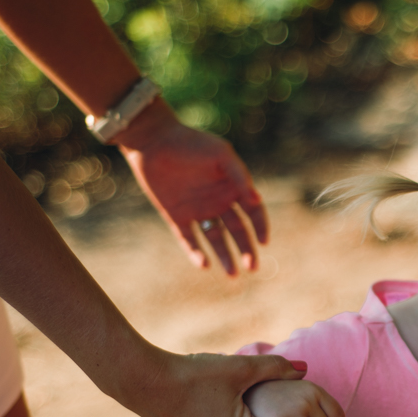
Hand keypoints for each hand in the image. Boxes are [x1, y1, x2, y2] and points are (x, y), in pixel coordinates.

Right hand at [114, 348, 312, 416]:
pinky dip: (231, 416)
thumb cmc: (193, 374)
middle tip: (278, 390)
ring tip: (248, 389)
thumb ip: (275, 368)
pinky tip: (224, 394)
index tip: (302, 401)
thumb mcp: (239, 368)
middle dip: (273, 414)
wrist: (143, 382)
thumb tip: (305, 369)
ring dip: (250, 413)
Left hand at [117, 101, 266, 275]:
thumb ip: (240, 177)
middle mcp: (218, 201)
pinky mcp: (176, 216)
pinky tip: (204, 263)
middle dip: (246, 250)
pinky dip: (196, 252)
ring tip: (232, 275)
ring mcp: (198, 210)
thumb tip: (256, 201)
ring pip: (216, 238)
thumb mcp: (222, 155)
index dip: (260, 227)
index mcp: (232, 187)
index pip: (253, 212)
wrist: (154, 141)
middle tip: (252, 267)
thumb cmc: (192, 144)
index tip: (264, 242)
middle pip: (237, 231)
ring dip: (225, 256)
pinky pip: (189, 239)